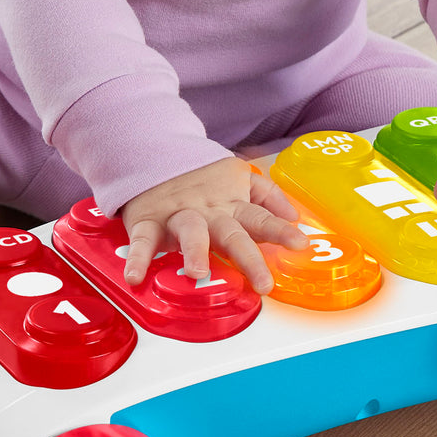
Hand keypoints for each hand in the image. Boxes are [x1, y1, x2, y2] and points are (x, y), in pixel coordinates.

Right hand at [120, 157, 307, 292]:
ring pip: (190, 233)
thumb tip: (295, 216)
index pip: (261, 218)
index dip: (281, 231)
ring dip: (195, 252)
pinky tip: (136, 277)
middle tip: (263, 283)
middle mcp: (209, 213)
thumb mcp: (239, 179)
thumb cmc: (202, 177)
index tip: (300, 243)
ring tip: (199, 274)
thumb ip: (268, 196)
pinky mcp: (149, 221)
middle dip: (248, 258)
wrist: (156, 154)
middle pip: (232, 235)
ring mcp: (179, 216)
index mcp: (232, 205)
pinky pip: (143, 241)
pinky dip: (139, 258)